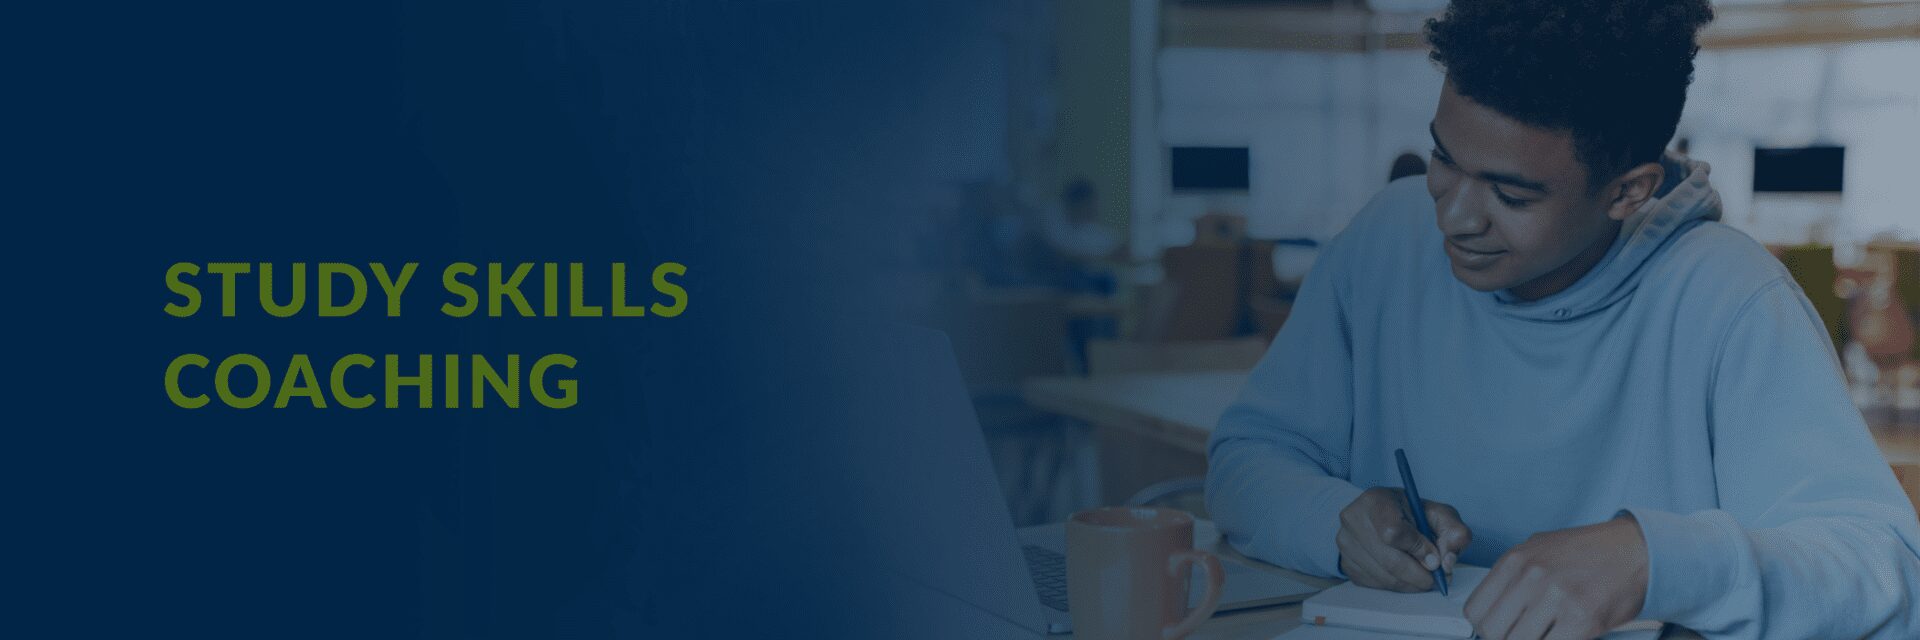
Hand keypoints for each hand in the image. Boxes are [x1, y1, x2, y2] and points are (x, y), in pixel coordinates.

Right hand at [1337, 487, 1471, 591]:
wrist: (1382, 515)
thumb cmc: (1411, 514)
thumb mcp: (1438, 514)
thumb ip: (1454, 532)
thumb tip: (1445, 562)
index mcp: (1375, 500)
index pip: (1393, 532)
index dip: (1418, 550)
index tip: (1434, 558)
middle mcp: (1352, 519)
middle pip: (1390, 560)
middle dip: (1419, 574)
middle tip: (1436, 577)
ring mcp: (1345, 543)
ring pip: (1384, 576)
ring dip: (1410, 583)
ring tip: (1424, 576)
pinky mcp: (1346, 563)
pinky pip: (1376, 584)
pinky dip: (1397, 585)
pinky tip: (1405, 575)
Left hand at [1464, 515, 1648, 639]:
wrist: (1637, 550)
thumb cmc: (1589, 552)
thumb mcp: (1539, 551)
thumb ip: (1512, 579)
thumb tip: (1490, 611)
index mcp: (1515, 560)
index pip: (1475, 611)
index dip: (1485, 628)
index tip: (1499, 630)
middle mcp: (1531, 577)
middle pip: (1492, 632)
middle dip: (1505, 639)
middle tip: (1525, 634)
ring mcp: (1556, 598)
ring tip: (1547, 633)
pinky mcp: (1582, 619)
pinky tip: (1565, 637)